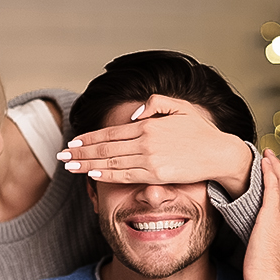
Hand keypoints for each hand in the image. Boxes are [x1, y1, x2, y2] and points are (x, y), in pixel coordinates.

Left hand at [58, 94, 252, 195]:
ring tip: (69, 166)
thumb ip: (154, 104)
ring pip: (110, 162)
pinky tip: (92, 174)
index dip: (88, 138)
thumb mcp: (179, 108)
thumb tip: (131, 114)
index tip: (72, 143)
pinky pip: (125, 175)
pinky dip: (106, 175)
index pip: (110, 132)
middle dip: (80, 152)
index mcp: (148, 124)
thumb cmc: (199, 132)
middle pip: (104, 147)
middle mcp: (145, 140)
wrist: (219, 153)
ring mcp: (149, 158)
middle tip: (61, 157)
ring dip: (86, 164)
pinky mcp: (156, 174)